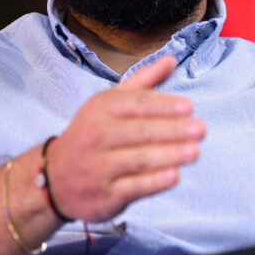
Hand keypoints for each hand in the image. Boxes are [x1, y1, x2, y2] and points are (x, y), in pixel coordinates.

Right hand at [45, 56, 203, 221]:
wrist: (55, 178)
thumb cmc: (91, 135)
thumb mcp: (109, 103)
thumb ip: (143, 82)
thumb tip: (171, 60)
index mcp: (101, 109)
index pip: (135, 104)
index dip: (163, 105)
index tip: (188, 107)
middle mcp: (97, 136)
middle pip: (139, 131)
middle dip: (172, 130)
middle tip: (200, 129)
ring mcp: (99, 167)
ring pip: (138, 159)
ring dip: (169, 155)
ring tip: (194, 152)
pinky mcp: (105, 195)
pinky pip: (133, 187)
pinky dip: (154, 182)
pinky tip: (174, 175)